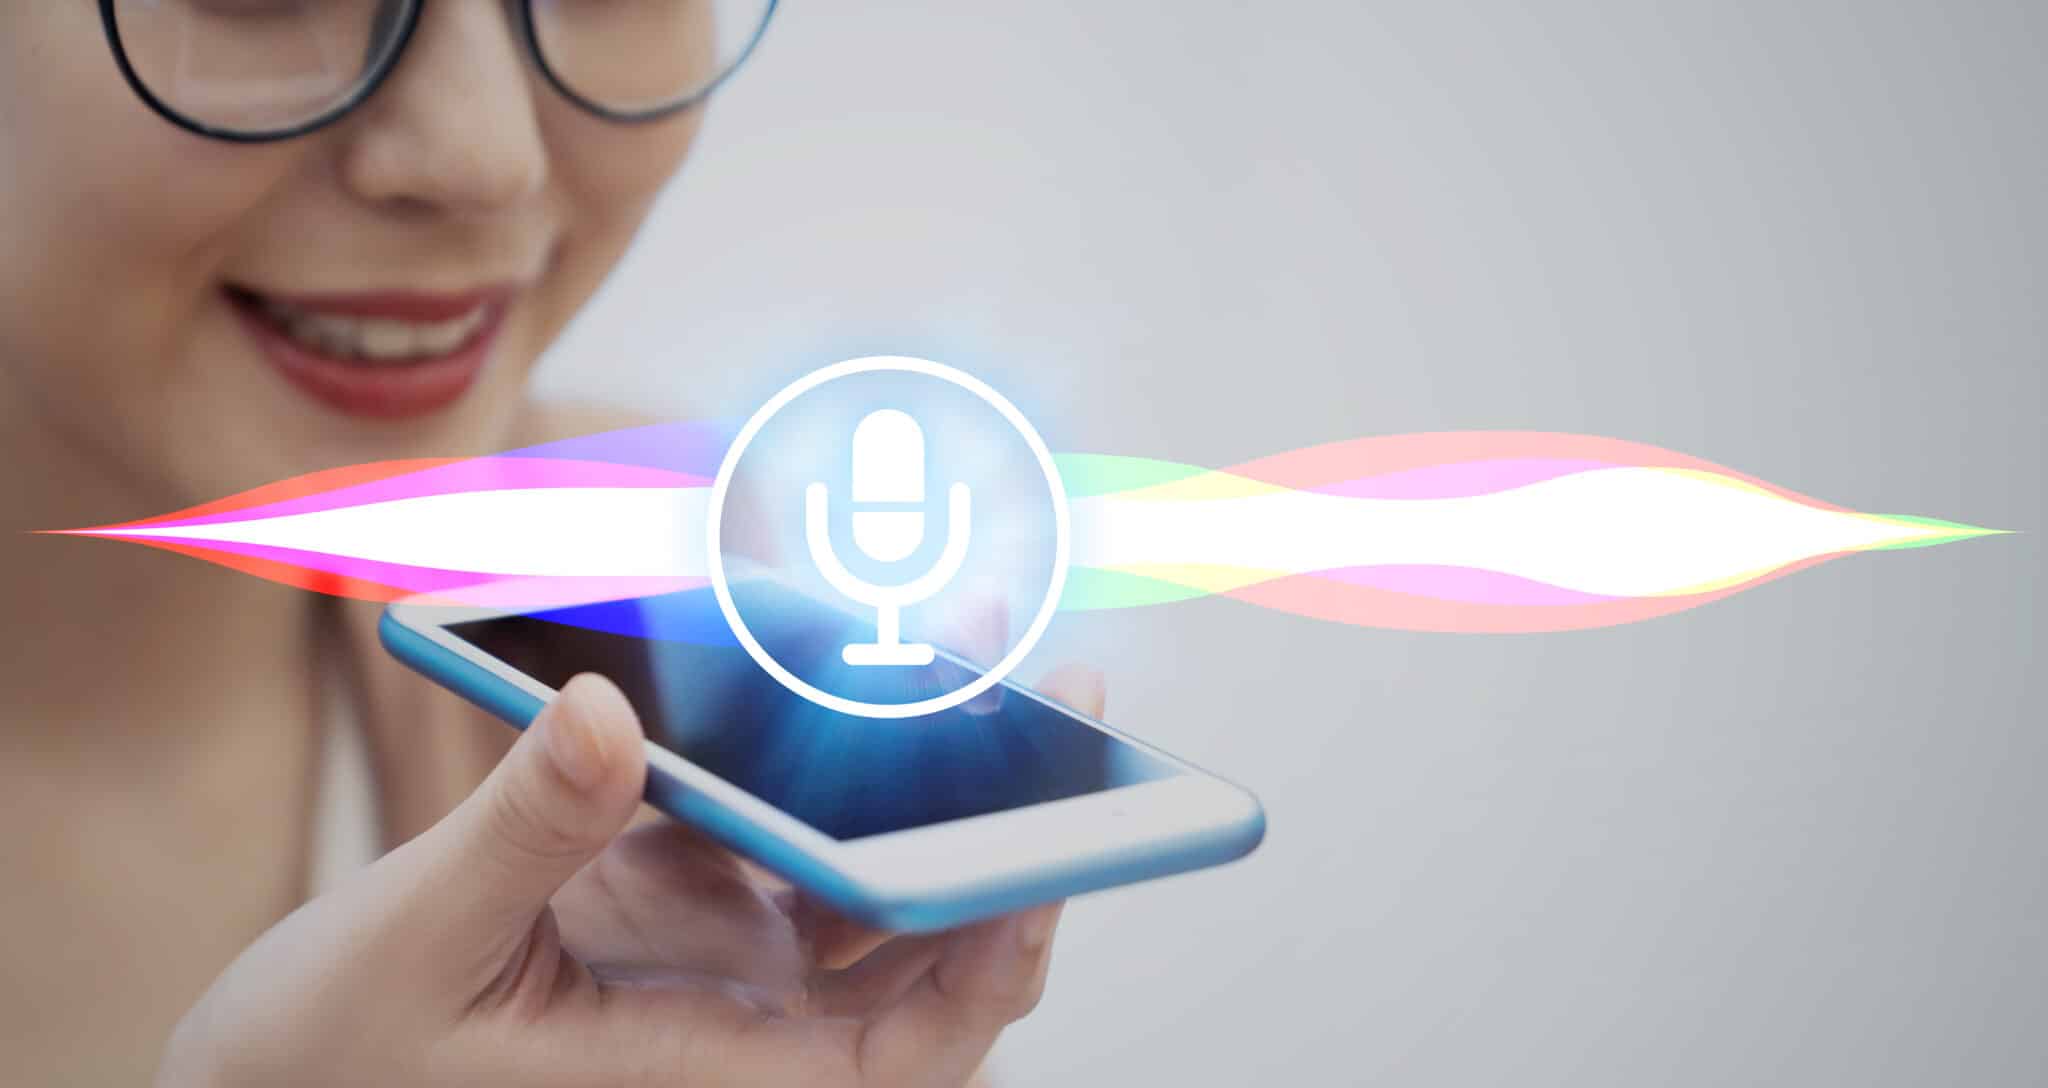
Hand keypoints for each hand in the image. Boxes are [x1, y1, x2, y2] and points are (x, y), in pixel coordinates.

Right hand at [158, 667, 1105, 1087]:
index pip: (911, 1046)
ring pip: (859, 861)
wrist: (262, 1077)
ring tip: (954, 633)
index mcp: (707, 1068)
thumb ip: (518, 834)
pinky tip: (806, 645)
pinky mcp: (669, 893)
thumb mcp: (414, 947)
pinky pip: (771, 811)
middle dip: (996, 817)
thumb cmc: (323, 1061)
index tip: (1046, 854)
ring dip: (914, 758)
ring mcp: (711, 953)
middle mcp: (738, 1015)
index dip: (996, 956)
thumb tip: (605, 708)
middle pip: (921, 935)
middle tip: (1059, 688)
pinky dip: (797, 734)